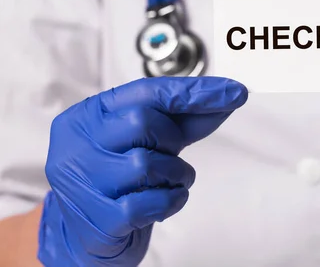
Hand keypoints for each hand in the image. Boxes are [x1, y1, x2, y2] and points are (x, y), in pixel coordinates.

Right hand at [38, 77, 247, 265]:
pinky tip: (165, 202)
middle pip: (142, 122)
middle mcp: (76, 145)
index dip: (194, 92)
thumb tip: (229, 95)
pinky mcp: (98, 220)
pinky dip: (171, 201)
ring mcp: (83, 183)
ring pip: (145, 163)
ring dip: (175, 173)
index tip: (233, 92)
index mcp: (87, 116)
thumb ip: (183, 119)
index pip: (146, 92)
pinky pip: (150, 203)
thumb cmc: (120, 179)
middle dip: (171, 138)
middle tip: (168, 154)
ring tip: (169, 182)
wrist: (89, 235)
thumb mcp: (148, 141)